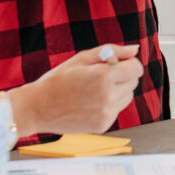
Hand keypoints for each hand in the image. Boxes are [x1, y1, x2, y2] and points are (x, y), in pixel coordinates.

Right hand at [10, 44, 143, 136]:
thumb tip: (134, 50)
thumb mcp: (82, 58)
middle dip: (122, 76)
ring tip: (94, 90)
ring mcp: (106, 113)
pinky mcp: (102, 125)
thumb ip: (112, 51)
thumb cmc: (57, 80)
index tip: (116, 64)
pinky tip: (89, 103)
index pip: (136, 68)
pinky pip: (116, 110)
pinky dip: (108, 106)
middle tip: (100, 76)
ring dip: (117, 91)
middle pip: (133, 82)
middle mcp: (108, 96)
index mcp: (104, 76)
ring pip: (127, 97)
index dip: (128, 64)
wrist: (38, 108)